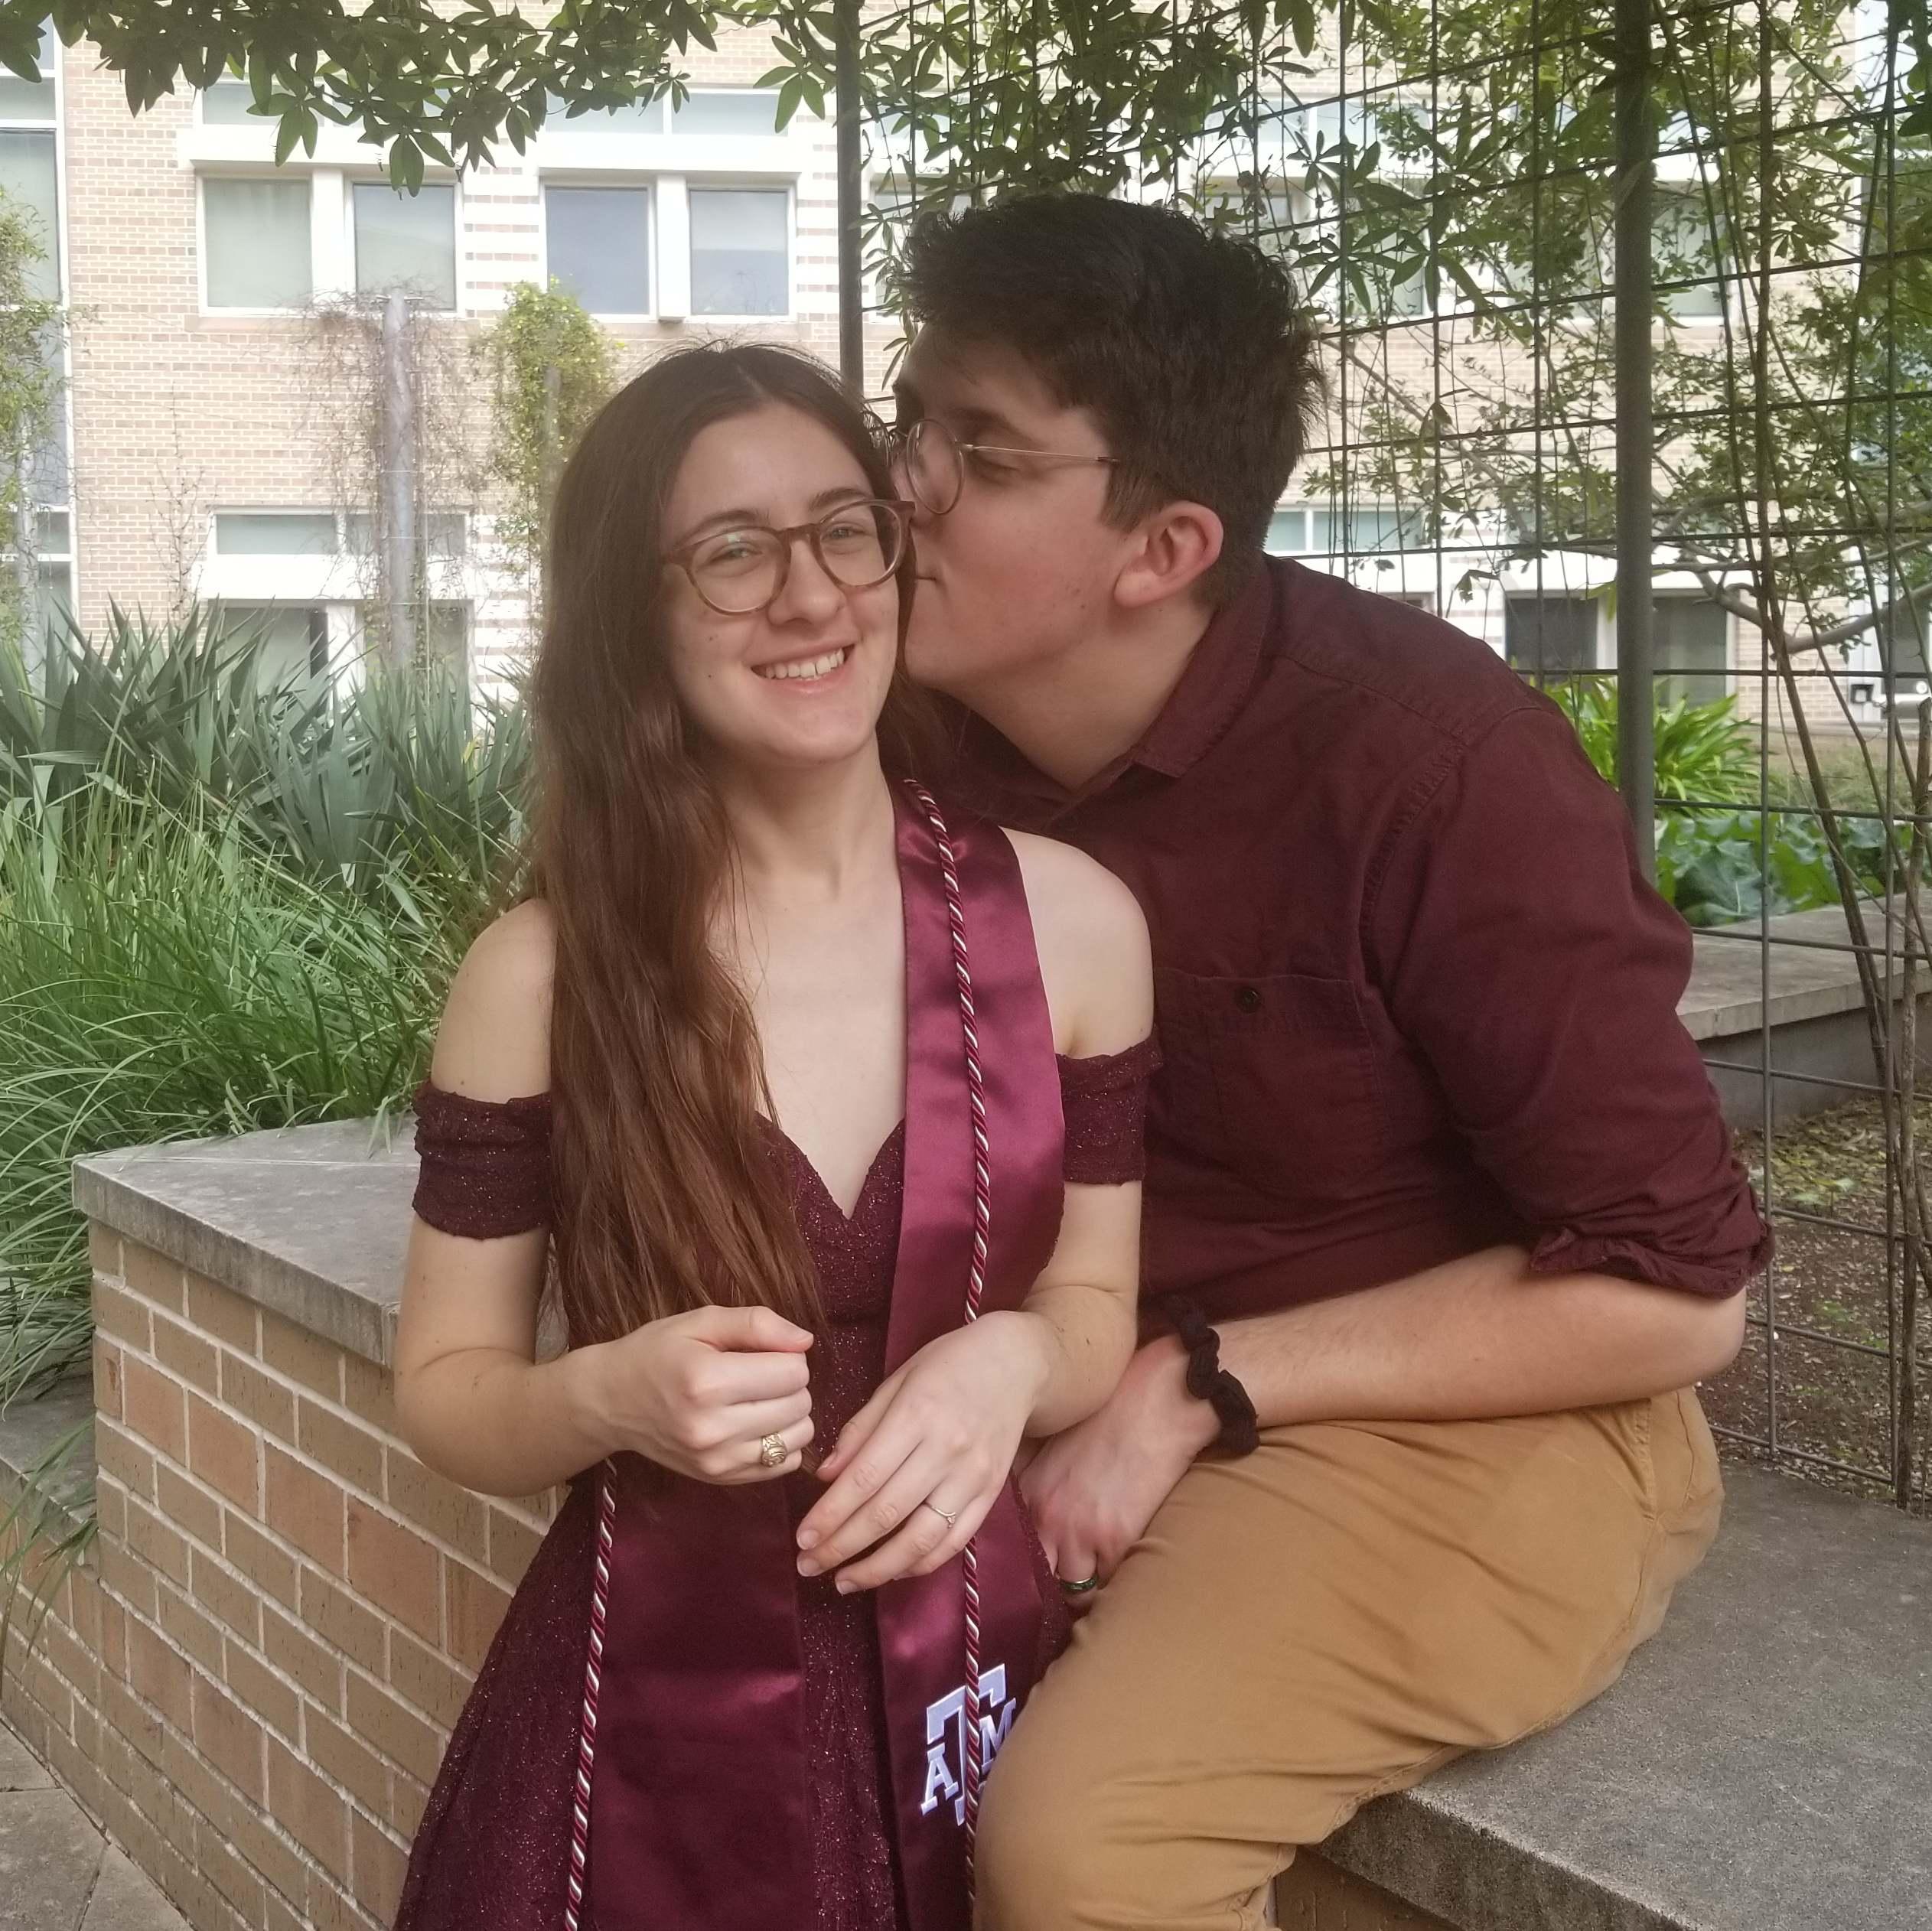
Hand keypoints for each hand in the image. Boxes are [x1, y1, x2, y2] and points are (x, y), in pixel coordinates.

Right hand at [581, 1304, 814, 1483]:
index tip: (765, 1352)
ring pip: (799, 1437)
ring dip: (790, 1414)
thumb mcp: (701, 1321)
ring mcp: (717, 1461)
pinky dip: (782, 1442)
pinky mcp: (721, 1480)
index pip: (793, 1372)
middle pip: (800, 1404)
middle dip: (790, 1383)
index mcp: (707, 1382)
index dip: (788, 1356)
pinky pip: (785, 1464)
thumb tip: (805, 1341)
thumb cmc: (657, 1353)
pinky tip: (756, 1424)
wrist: (611, 1402)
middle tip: (760, 1374)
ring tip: (760, 1399)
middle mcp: (713, 1428)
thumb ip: (756, 1324)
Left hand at [796, 1311, 1051, 1592]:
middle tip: (808, 1566)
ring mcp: (973, 1477)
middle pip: (886, 1513)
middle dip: (841, 1547)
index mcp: (916, 1414)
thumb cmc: (949, 1364)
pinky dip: (920, 1565)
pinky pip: (954, 1542)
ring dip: (878, 1569)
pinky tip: (891, 1571)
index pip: (864, 1478)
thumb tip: (824, 1477)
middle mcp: (947, 1450)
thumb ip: (860, 1429)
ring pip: (921, 1539)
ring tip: (844, 1581)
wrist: (1017, 1364)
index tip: (802, 1538)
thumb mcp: (898, 1380)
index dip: (829, 1515)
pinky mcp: (991, 1494)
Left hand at [1021, 1337, 1214, 1597]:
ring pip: (1072, 1589)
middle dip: (1051, 1583)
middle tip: (1068, 1583)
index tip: (1042, 1568)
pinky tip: (1122, 1566)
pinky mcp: (1116, 1540)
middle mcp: (1045, 1516)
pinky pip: (1110, 1582)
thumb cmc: (1111, 1414)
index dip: (1029, 1561)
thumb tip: (1028, 1506)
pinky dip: (1116, 1578)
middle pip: (1038, 1575)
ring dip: (1084, 1585)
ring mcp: (1079, 1532)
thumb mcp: (1056, 1442)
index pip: (1014, 1547)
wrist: (1155, 1402)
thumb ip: (1035, 1478)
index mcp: (1029, 1491)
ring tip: (1097, 1578)